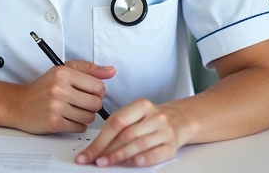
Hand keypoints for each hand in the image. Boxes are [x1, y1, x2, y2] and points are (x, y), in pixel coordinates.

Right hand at [9, 60, 115, 133]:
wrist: (19, 104)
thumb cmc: (43, 87)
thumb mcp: (63, 70)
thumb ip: (89, 70)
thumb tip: (112, 71)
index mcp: (63, 73)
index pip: (98, 86)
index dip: (98, 92)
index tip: (90, 93)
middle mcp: (59, 89)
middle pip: (96, 103)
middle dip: (92, 106)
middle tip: (82, 103)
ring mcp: (56, 107)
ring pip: (89, 117)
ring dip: (85, 116)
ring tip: (73, 111)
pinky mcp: (54, 123)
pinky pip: (79, 128)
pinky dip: (77, 126)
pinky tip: (67, 119)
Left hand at [75, 99, 192, 166]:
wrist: (180, 119)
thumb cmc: (150, 119)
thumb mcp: (135, 115)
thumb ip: (118, 126)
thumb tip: (95, 147)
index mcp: (142, 105)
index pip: (116, 122)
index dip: (100, 139)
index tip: (87, 153)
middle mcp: (155, 117)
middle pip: (127, 134)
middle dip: (107, 149)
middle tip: (94, 160)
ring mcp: (165, 131)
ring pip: (139, 144)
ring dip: (119, 156)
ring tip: (105, 163)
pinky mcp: (172, 146)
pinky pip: (156, 154)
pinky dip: (143, 159)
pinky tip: (132, 162)